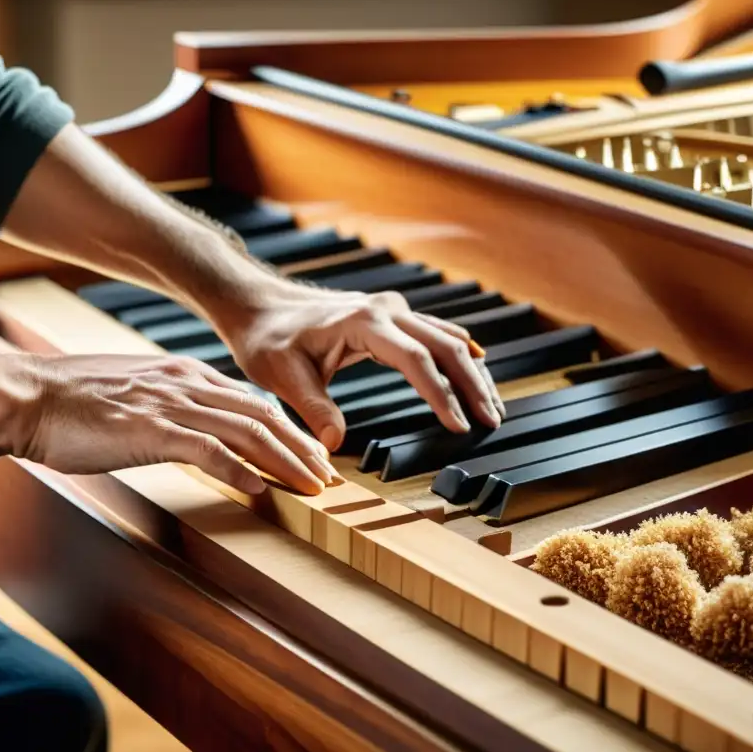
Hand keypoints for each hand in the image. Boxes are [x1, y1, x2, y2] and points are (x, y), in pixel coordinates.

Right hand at [11, 354, 339, 495]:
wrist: (26, 397)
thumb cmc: (72, 402)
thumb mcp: (134, 397)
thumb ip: (169, 409)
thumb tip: (194, 434)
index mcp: (184, 374)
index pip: (252, 401)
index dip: (288, 430)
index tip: (310, 455)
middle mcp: (186, 383)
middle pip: (263, 414)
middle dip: (301, 447)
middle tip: (328, 476)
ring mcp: (171, 404)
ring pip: (247, 431)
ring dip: (285, 461)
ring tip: (311, 487)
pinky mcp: (151, 429)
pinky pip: (209, 450)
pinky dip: (240, 471)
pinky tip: (261, 491)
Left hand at [218, 284, 507, 451]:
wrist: (260, 306)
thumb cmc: (268, 339)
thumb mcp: (283, 377)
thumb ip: (313, 409)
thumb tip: (334, 445)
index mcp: (364, 323)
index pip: (417, 360)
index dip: (442, 394)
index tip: (459, 425)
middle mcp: (386, 310)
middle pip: (445, 346)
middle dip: (472, 385)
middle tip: (492, 421)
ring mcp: (392, 310)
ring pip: (447, 338)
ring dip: (472, 371)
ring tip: (492, 407)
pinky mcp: (392, 316)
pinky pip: (436, 333)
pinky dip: (459, 355)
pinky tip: (477, 372)